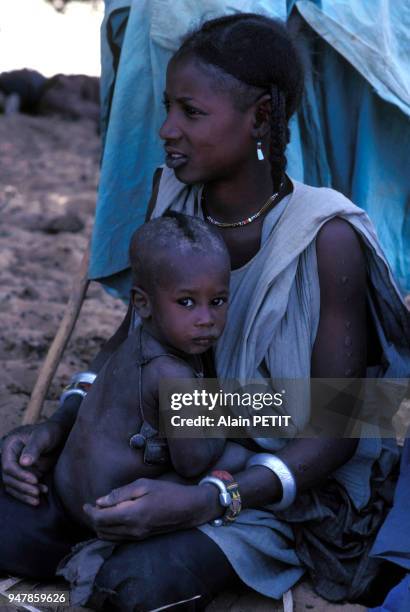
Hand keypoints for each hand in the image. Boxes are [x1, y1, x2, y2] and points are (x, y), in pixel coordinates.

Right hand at [1, 421, 65, 504]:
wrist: (58, 435)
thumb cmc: (50, 432)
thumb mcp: (43, 437)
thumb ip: (34, 448)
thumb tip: (23, 463)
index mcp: (10, 446)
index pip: (8, 466)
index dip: (20, 475)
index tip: (35, 480)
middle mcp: (9, 458)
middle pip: (9, 478)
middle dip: (22, 487)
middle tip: (37, 493)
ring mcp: (16, 467)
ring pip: (13, 486)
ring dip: (25, 494)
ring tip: (39, 498)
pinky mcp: (23, 474)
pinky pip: (21, 487)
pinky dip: (29, 493)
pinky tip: (42, 492)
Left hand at [83, 478, 219, 540]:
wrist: (189, 509)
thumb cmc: (168, 492)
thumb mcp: (144, 485)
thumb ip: (120, 494)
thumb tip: (100, 501)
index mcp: (131, 514)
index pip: (100, 519)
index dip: (89, 512)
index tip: (85, 504)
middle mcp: (132, 530)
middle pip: (102, 530)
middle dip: (92, 520)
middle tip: (91, 507)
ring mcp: (137, 536)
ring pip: (108, 537)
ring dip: (100, 526)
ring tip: (100, 512)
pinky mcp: (141, 538)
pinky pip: (118, 538)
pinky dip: (109, 531)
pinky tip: (112, 519)